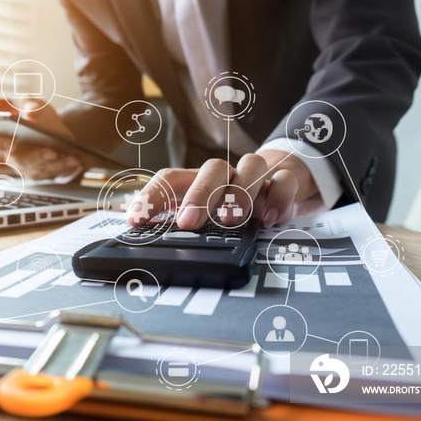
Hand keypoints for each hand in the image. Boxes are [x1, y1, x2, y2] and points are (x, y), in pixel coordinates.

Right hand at [0, 99, 81, 180]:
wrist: (55, 132)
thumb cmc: (39, 119)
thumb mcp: (36, 106)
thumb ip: (30, 103)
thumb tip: (30, 110)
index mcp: (4, 138)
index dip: (0, 143)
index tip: (12, 140)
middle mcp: (13, 156)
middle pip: (21, 160)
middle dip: (36, 156)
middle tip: (50, 152)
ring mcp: (27, 167)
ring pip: (40, 168)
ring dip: (56, 163)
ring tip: (70, 156)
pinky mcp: (41, 174)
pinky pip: (52, 172)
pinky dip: (64, 165)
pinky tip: (75, 160)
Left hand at [128, 151, 318, 228]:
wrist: (282, 184)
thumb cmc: (235, 206)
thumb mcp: (209, 219)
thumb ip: (186, 231)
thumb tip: (157, 254)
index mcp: (200, 182)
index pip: (171, 179)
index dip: (151, 197)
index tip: (135, 220)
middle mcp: (227, 176)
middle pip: (212, 169)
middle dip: (198, 195)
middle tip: (187, 223)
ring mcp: (257, 177)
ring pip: (251, 165)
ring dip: (240, 192)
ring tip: (231, 220)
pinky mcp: (285, 182)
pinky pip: (284, 181)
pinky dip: (277, 197)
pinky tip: (269, 219)